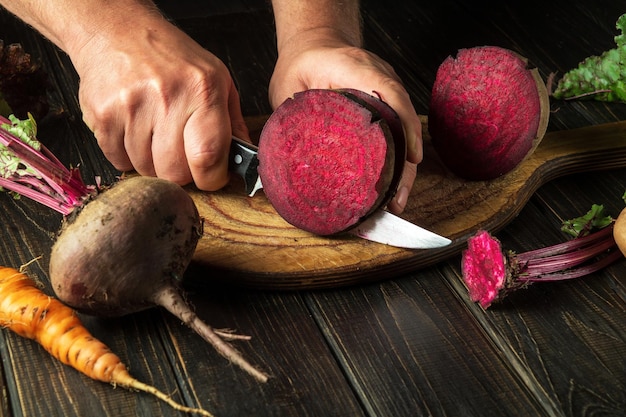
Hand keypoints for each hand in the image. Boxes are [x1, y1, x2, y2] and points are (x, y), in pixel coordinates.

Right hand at [73, 17, 247, 190]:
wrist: (117, 32)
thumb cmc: (172, 59)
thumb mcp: (217, 79)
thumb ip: (233, 122)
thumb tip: (245, 160)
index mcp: (202, 90)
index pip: (208, 156)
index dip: (212, 178)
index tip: (211, 176)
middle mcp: (167, 98)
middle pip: (176, 172)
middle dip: (182, 173)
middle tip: (181, 154)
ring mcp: (131, 108)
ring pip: (146, 170)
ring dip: (153, 163)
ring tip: (155, 134)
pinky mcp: (103, 116)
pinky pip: (119, 162)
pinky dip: (128, 156)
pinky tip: (134, 131)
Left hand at [268, 29, 422, 213]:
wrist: (314, 46)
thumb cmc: (300, 65)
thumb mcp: (288, 89)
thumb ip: (292, 119)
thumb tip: (290, 161)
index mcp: (354, 68)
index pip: (389, 93)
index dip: (404, 127)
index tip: (410, 157)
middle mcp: (379, 76)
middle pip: (404, 121)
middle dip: (404, 164)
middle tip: (397, 198)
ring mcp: (387, 89)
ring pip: (405, 129)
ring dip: (403, 167)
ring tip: (395, 200)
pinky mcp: (386, 102)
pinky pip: (398, 129)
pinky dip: (396, 157)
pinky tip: (390, 184)